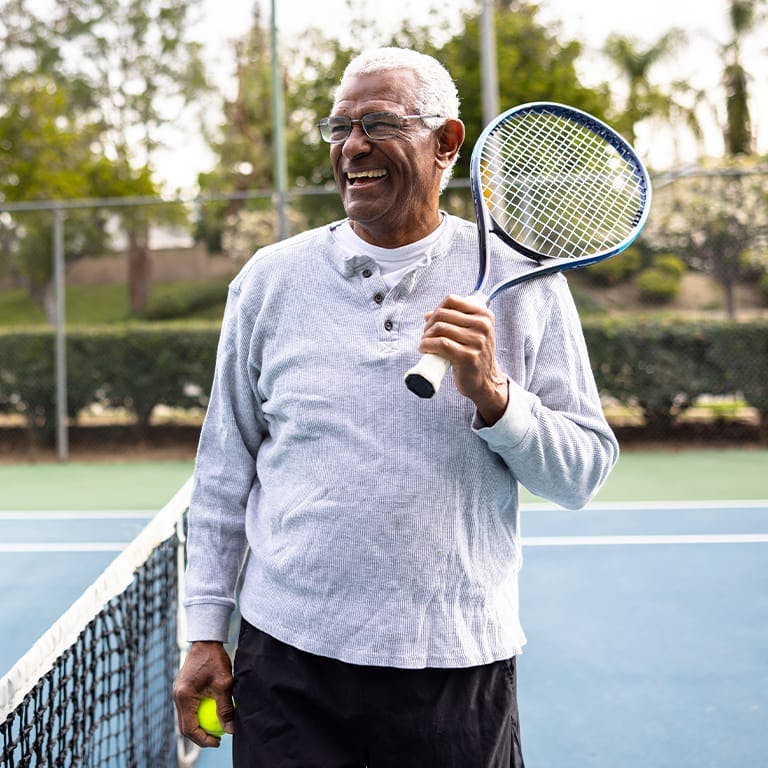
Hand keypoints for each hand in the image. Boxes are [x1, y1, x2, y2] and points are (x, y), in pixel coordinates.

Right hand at [173, 641, 234, 747]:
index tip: (218, 742)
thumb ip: (226, 707)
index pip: (190, 728)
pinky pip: (188, 709)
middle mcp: (177, 696)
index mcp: (184, 696)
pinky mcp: (183, 689)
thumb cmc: (215, 659)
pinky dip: (198, 715)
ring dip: (199, 726)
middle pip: (185, 726)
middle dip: (201, 736)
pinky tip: (213, 713)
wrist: (206, 640)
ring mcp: (178, 693)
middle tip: (218, 739)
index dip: (203, 739)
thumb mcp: (224, 683)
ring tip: (217, 728)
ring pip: (186, 718)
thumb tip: (230, 729)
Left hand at [418, 294, 508, 423]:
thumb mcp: (472, 333)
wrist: (486, 381)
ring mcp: (477, 341)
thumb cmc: (475, 355)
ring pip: (440, 328)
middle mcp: (483, 326)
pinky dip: (427, 345)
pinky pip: (441, 344)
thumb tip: (428, 315)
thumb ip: (454, 321)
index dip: (437, 309)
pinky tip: (424, 349)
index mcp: (484, 315)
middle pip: (443, 314)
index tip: (432, 320)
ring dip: (426, 336)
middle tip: (426, 335)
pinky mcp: (468, 356)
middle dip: (429, 324)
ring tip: (425, 343)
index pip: (452, 300)